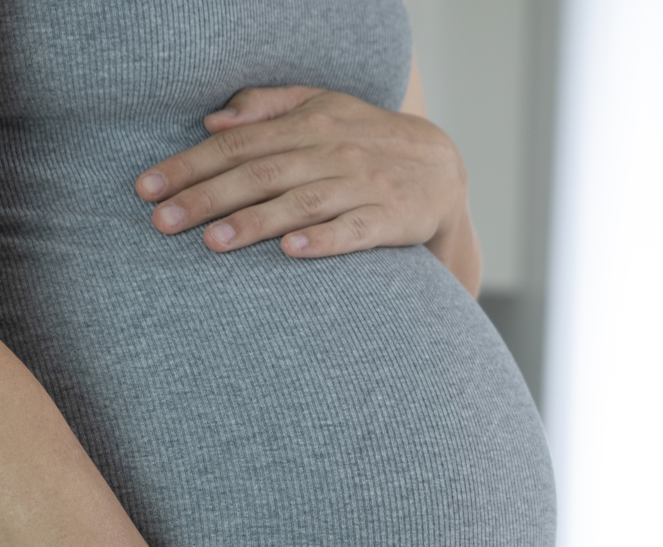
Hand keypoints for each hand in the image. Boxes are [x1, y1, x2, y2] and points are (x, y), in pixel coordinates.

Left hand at [134, 87, 475, 273]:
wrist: (444, 169)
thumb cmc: (371, 140)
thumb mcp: (325, 107)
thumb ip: (270, 106)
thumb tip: (213, 120)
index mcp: (310, 124)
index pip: (239, 143)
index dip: (190, 165)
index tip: (147, 189)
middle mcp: (333, 151)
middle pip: (261, 173)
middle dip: (208, 197)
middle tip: (162, 222)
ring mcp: (364, 186)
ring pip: (302, 202)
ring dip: (256, 221)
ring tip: (213, 242)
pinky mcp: (392, 219)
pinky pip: (354, 231)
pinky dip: (324, 240)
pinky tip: (292, 251)